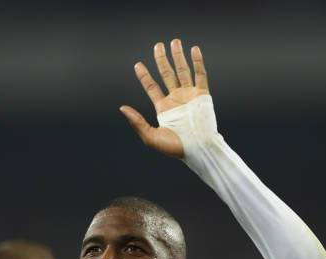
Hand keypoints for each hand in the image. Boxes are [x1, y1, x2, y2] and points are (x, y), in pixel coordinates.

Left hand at [120, 39, 209, 158]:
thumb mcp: (151, 137)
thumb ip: (137, 122)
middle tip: (158, 46)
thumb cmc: (176, 148)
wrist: (198, 149)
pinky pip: (200, 75)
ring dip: (178, 56)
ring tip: (174, 42)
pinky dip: (197, 62)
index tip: (138, 64)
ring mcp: (189, 95)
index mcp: (164, 108)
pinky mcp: (202, 95)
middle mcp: (176, 99)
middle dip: (162, 60)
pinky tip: (194, 50)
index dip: (144, 76)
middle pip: (167, 74)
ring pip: (183, 71)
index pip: (152, 87)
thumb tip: (122, 108)